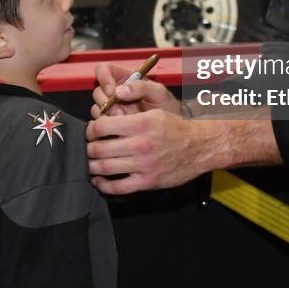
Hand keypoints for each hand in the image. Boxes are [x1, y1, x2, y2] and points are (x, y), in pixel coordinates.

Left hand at [86, 108, 205, 194]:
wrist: (200, 146)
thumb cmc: (177, 128)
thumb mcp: (155, 109)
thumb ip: (131, 105)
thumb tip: (111, 100)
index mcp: (140, 124)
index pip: (101, 126)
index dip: (91, 129)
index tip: (91, 131)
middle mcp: (140, 144)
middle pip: (99, 148)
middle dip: (88, 148)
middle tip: (89, 147)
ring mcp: (144, 165)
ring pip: (105, 167)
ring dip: (92, 166)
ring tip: (91, 163)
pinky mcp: (147, 181)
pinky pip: (118, 187)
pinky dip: (104, 185)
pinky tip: (99, 181)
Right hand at [90, 62, 181, 118]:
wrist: (170, 128)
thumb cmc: (168, 107)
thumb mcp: (159, 92)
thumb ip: (142, 87)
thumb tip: (120, 90)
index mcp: (126, 77)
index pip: (104, 69)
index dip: (104, 78)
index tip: (112, 91)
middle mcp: (117, 90)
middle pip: (98, 90)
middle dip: (107, 102)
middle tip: (120, 111)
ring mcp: (113, 106)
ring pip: (97, 107)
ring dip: (108, 114)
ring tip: (126, 119)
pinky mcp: (112, 121)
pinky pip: (101, 120)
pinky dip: (108, 124)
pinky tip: (122, 126)